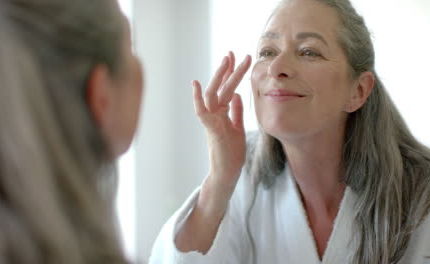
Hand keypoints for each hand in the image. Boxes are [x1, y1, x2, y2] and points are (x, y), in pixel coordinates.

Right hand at [193, 51, 251, 208]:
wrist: (227, 173)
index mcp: (222, 113)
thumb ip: (236, 112)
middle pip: (220, 88)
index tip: (239, 58)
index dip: (232, 73)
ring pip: (213, 95)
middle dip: (226, 70)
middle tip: (232, 52)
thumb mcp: (238, 128)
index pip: (227, 89)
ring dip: (218, 78)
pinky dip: (198, 99)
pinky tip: (197, 85)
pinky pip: (202, 112)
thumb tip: (237, 95)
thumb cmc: (231, 153)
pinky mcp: (211, 130)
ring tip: (225, 61)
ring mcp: (211, 121)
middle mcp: (215, 114)